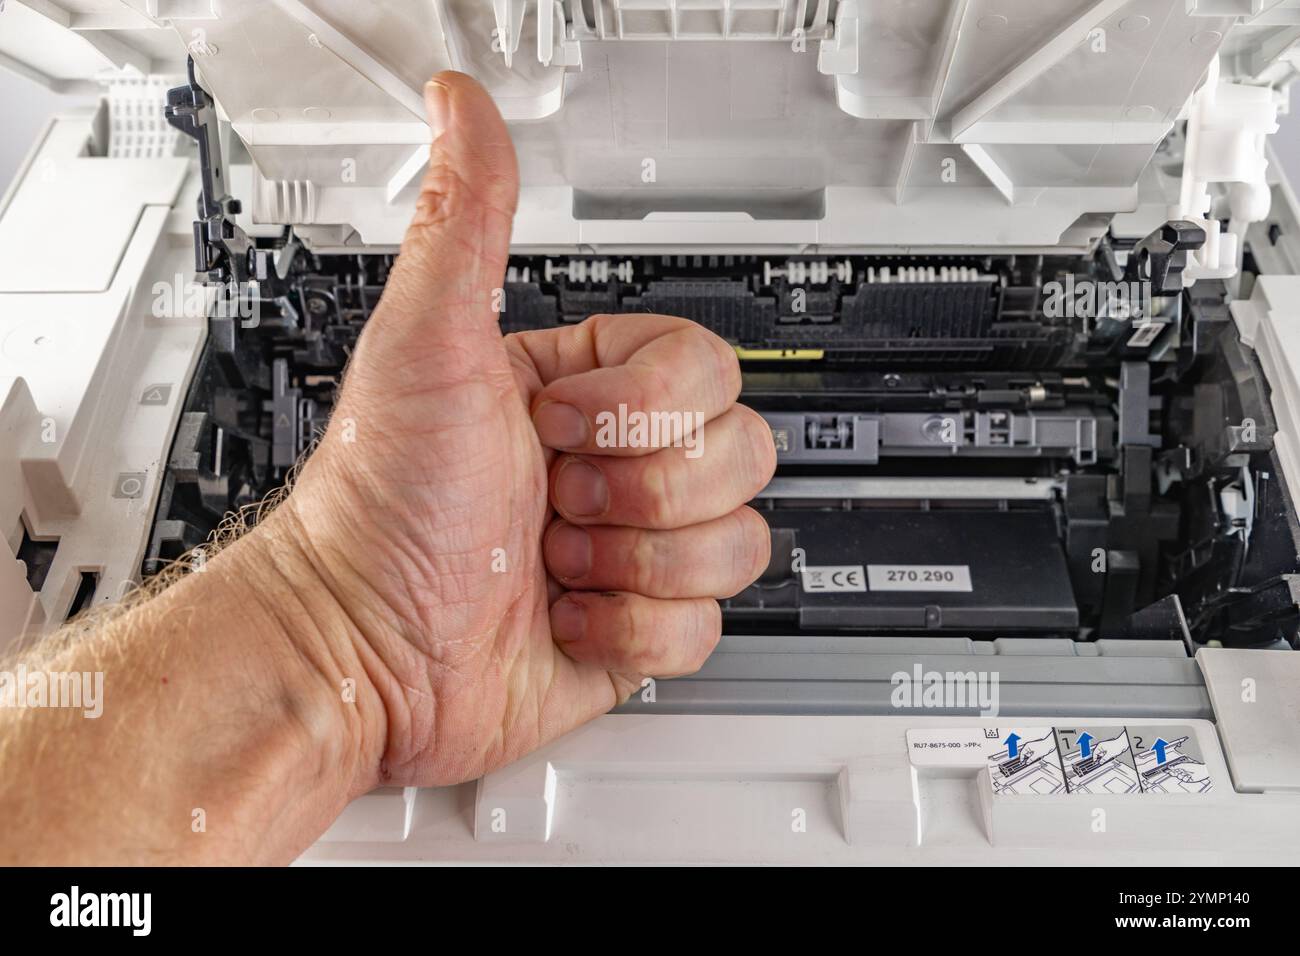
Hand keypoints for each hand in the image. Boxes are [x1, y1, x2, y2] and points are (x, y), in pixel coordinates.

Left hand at [277, 72, 775, 788]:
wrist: (363, 651)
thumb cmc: (381, 506)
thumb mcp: (425, 345)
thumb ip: (467, 223)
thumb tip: (462, 107)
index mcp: (584, 390)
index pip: (705, 366)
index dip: (641, 402)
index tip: (557, 422)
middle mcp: (616, 463)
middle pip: (740, 450)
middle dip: (639, 487)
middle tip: (558, 497)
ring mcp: (633, 549)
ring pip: (736, 538)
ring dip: (635, 559)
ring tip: (554, 561)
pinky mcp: (639, 626)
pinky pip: (706, 623)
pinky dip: (632, 627)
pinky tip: (564, 613)